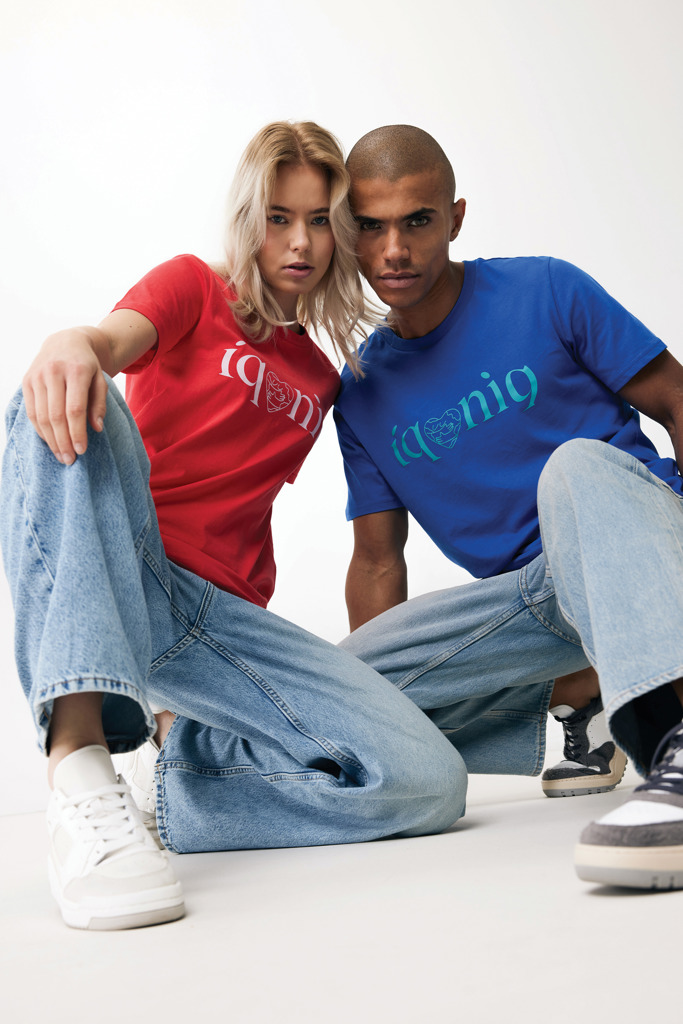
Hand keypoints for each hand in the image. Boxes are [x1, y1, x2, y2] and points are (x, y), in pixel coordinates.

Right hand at [22, 328, 108, 464]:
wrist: (66, 342)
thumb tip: (96, 429)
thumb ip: (100, 404)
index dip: (77, 432)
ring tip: (61, 455)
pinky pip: (31, 411)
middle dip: (63, 441)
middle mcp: (54, 371)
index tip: (82, 450)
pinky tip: (50, 442)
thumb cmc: (87, 366)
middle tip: (70, 459)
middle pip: (56, 415)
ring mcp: (37, 376)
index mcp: (76, 370)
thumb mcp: (101, 380)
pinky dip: (40, 430)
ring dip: (50, 439)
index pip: (75, 408)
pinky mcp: (27, 381)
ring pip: (41, 415)